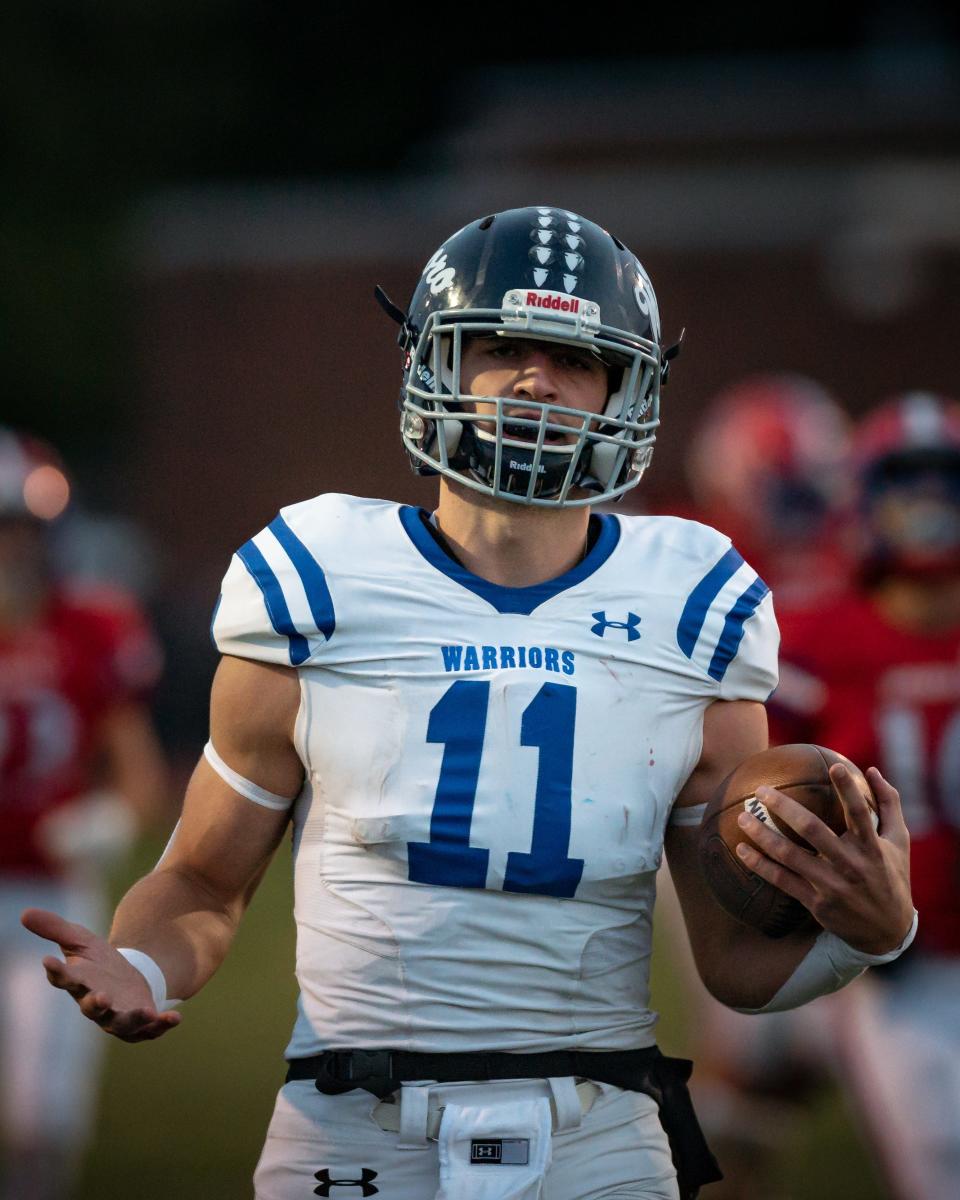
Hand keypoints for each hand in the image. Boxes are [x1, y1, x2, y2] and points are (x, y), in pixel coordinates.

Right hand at [20, 908, 180, 1042]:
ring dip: (134, 1019)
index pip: (64, 979)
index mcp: (79, 984)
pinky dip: (162, 1024)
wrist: (127, 979)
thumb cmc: (97, 962)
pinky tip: (176, 1017)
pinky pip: (151, 1028)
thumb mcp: (80, 940)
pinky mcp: (142, 1021)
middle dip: (97, 1005)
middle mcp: (97, 1005)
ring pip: (123, 1024)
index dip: (56, 972)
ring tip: (146, 1011)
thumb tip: (24, 912)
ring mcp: (119, 1016)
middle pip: (93, 1008)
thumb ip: (56, 929)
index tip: (48, 961)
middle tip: (101, 997)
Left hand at [735, 764, 913, 954]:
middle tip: (761, 790)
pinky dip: (760, 865)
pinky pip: (782, 881)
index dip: (848, 790)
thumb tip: (871, 770)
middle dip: (784, 807)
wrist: (887, 932)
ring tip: (742, 817)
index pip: (860, 813)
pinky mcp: (817, 903)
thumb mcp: (899, 841)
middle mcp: (851, 865)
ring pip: (790, 855)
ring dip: (762, 835)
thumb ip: (888, 804)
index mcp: (872, 847)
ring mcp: (831, 886)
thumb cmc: (891, 876)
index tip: (834, 766)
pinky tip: (741, 850)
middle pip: (813, 830)